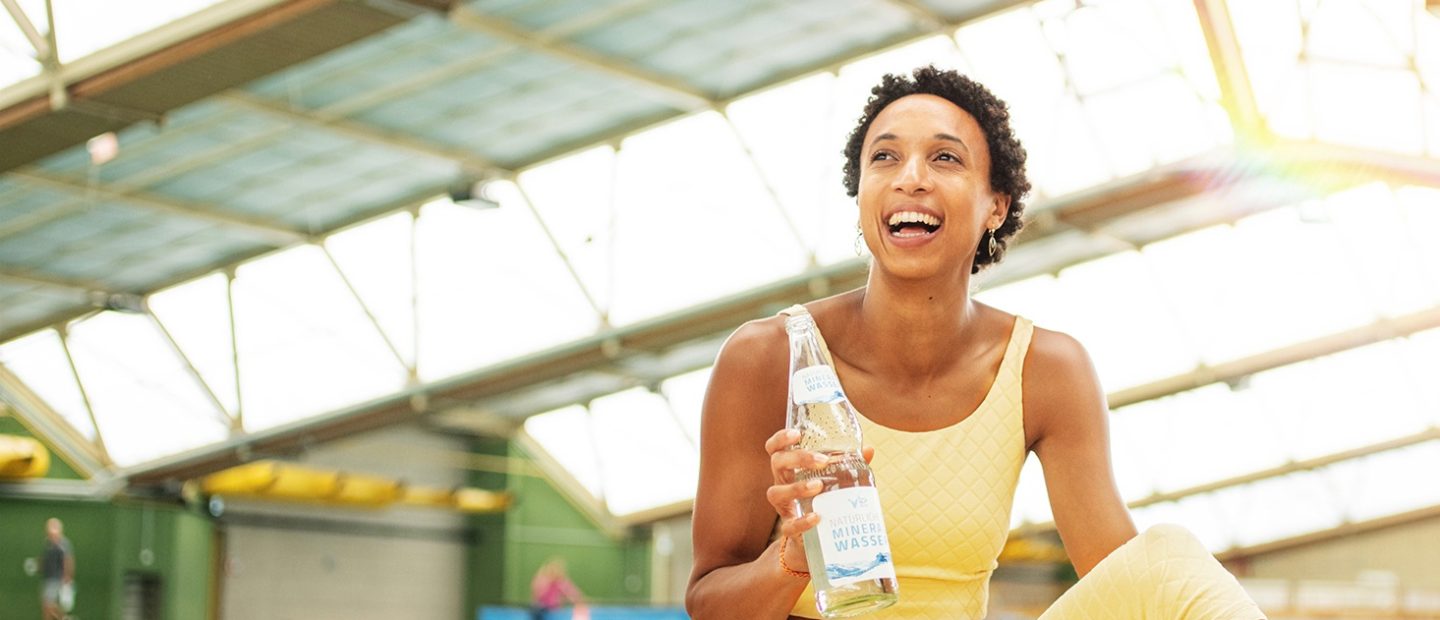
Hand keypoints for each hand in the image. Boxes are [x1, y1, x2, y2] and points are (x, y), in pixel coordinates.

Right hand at [763, 429, 874, 567]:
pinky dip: (802, 521)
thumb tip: (868, 449)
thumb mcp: (833, 483)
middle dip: (796, 458)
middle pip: (777, 463)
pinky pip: (788, 526)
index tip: (797, 433)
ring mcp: (784, 508)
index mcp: (790, 471)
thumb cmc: (823, 503)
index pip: (775, 449)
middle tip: (822, 460)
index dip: (781, 439)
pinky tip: (817, 517)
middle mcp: (782, 485)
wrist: (815, 544)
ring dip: (796, 487)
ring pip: (775, 493)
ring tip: (818, 485)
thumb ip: (848, 466)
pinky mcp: (789, 531)